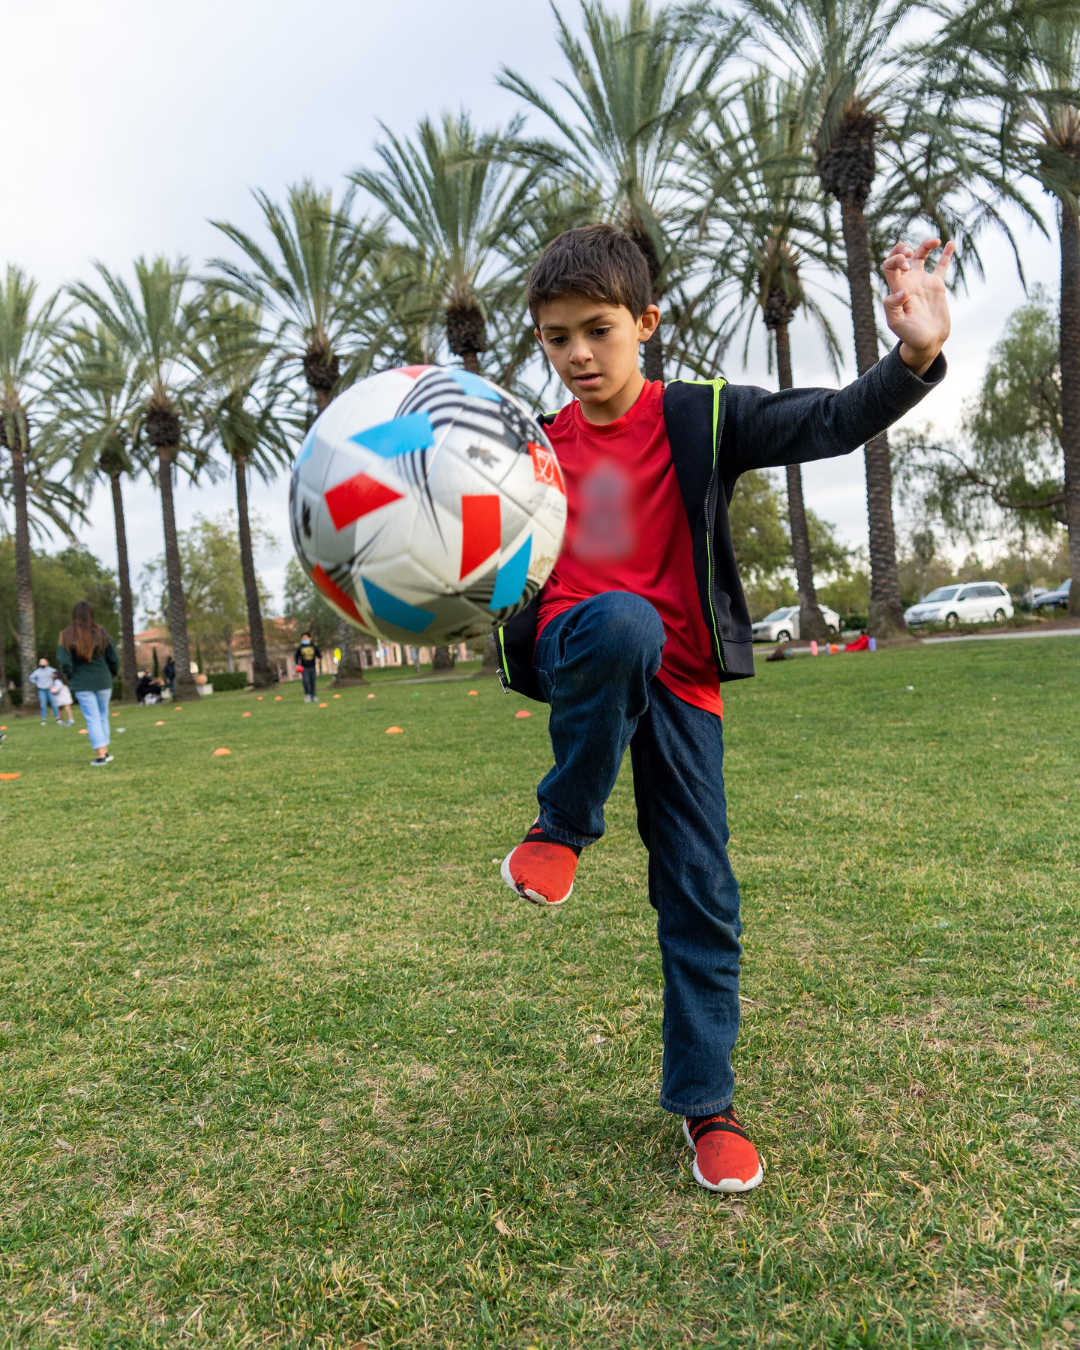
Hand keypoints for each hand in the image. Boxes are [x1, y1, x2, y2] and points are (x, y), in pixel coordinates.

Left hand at [882, 238, 953, 376]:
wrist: (927, 342)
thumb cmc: (910, 336)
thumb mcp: (897, 324)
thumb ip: (893, 306)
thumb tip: (902, 291)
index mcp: (897, 288)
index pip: (889, 265)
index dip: (896, 259)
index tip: (906, 267)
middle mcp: (908, 282)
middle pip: (901, 256)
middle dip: (903, 248)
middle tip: (911, 254)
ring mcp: (922, 282)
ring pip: (921, 256)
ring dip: (925, 245)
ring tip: (935, 241)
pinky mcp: (936, 286)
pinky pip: (941, 266)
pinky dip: (946, 254)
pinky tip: (950, 243)